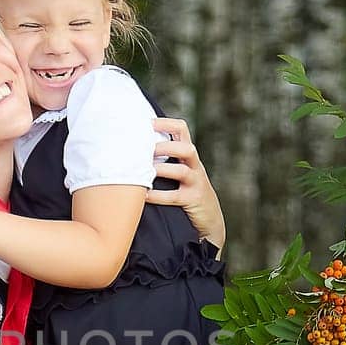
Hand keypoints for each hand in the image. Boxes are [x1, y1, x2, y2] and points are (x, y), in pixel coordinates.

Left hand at [146, 117, 225, 253]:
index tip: (146, 122)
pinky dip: (157, 195)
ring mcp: (196, 184)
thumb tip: (134, 146)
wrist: (211, 222)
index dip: (166, 123)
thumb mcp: (181, 172)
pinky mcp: (193, 201)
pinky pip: (174, 197)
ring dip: (162, 169)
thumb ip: (165, 158)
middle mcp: (195, 167)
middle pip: (186, 148)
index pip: (182, 130)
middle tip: (146, 149)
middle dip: (166, 146)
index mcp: (189, 156)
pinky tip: (143, 195)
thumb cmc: (188, 193)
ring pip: (182, 171)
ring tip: (146, 170)